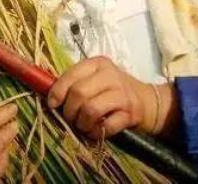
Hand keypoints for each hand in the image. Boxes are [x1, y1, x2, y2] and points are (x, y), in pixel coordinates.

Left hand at [47, 56, 169, 138]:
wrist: (149, 102)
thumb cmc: (114, 90)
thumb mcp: (95, 79)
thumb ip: (75, 83)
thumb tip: (48, 96)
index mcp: (97, 64)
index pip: (71, 75)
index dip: (57, 91)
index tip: (53, 104)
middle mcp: (110, 75)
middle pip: (78, 93)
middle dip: (69, 111)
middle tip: (70, 118)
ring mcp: (122, 94)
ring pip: (90, 109)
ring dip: (81, 123)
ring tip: (83, 125)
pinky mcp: (130, 114)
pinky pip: (105, 126)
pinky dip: (96, 132)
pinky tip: (96, 130)